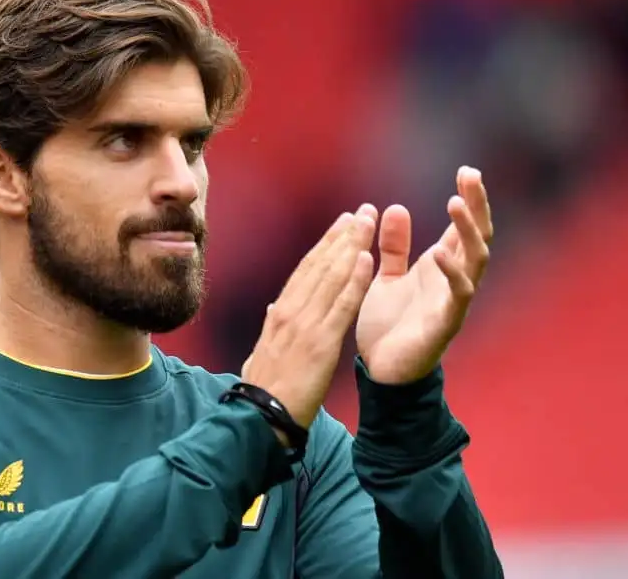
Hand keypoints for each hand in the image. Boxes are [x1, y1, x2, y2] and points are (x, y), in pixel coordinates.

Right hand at [242, 205, 376, 430]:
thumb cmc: (265, 389)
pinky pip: (340, 306)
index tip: (341, 224)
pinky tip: (367, 259)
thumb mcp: (263, 351)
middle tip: (360, 211)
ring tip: (368, 222)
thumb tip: (274, 307)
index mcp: (280, 314)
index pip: (305, 270)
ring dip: (351, 247)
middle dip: (342, 236)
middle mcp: (291, 312)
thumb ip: (273, 326)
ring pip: (331, 277)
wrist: (259, 417)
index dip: (325, 245)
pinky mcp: (320, 343)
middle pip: (319, 265)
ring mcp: (305, 325)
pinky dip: (354, 281)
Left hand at [355, 166, 493, 384]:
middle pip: (477, 236)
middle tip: (471, 176)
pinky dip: (452, 273)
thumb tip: (396, 208)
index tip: (467, 170)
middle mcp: (453, 280)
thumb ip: (393, 247)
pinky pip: (458, 295)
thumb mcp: (386, 277)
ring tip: (456, 204)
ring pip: (475, 260)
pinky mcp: (445, 323)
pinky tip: (439, 253)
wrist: (380, 370)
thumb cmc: (388, 325)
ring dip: (468, 232)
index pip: (462, 227)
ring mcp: (453, 301)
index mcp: (440, 267)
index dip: (470, 200)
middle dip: (477, 206)